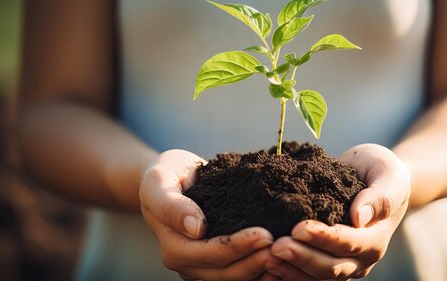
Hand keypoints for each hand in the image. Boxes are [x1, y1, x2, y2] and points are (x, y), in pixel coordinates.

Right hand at [140, 149, 280, 280]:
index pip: (210, 254)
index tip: (264, 235)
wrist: (172, 178)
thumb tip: (196, 228)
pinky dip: (261, 269)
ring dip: (262, 268)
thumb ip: (171, 205)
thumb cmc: (165, 176)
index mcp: (173, 248)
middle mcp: (187, 264)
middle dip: (256, 262)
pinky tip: (282, 258)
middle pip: (226, 272)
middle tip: (284, 246)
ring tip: (287, 254)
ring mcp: (203, 267)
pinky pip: (241, 272)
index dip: (237, 247)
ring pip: (236, 278)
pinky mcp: (218, 263)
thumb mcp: (158, 181)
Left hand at [266, 144, 410, 279]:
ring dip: (290, 270)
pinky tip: (266, 266)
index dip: (323, 238)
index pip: (348, 243)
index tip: (298, 228)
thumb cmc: (381, 171)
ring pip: (316, 277)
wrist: (375, 178)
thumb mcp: (387, 174)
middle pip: (330, 267)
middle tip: (275, 246)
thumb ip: (378, 197)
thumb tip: (359, 217)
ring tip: (266, 257)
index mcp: (376, 238)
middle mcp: (361, 259)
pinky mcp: (326, 264)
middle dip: (301, 258)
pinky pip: (307, 276)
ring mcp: (344, 265)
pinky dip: (288, 274)